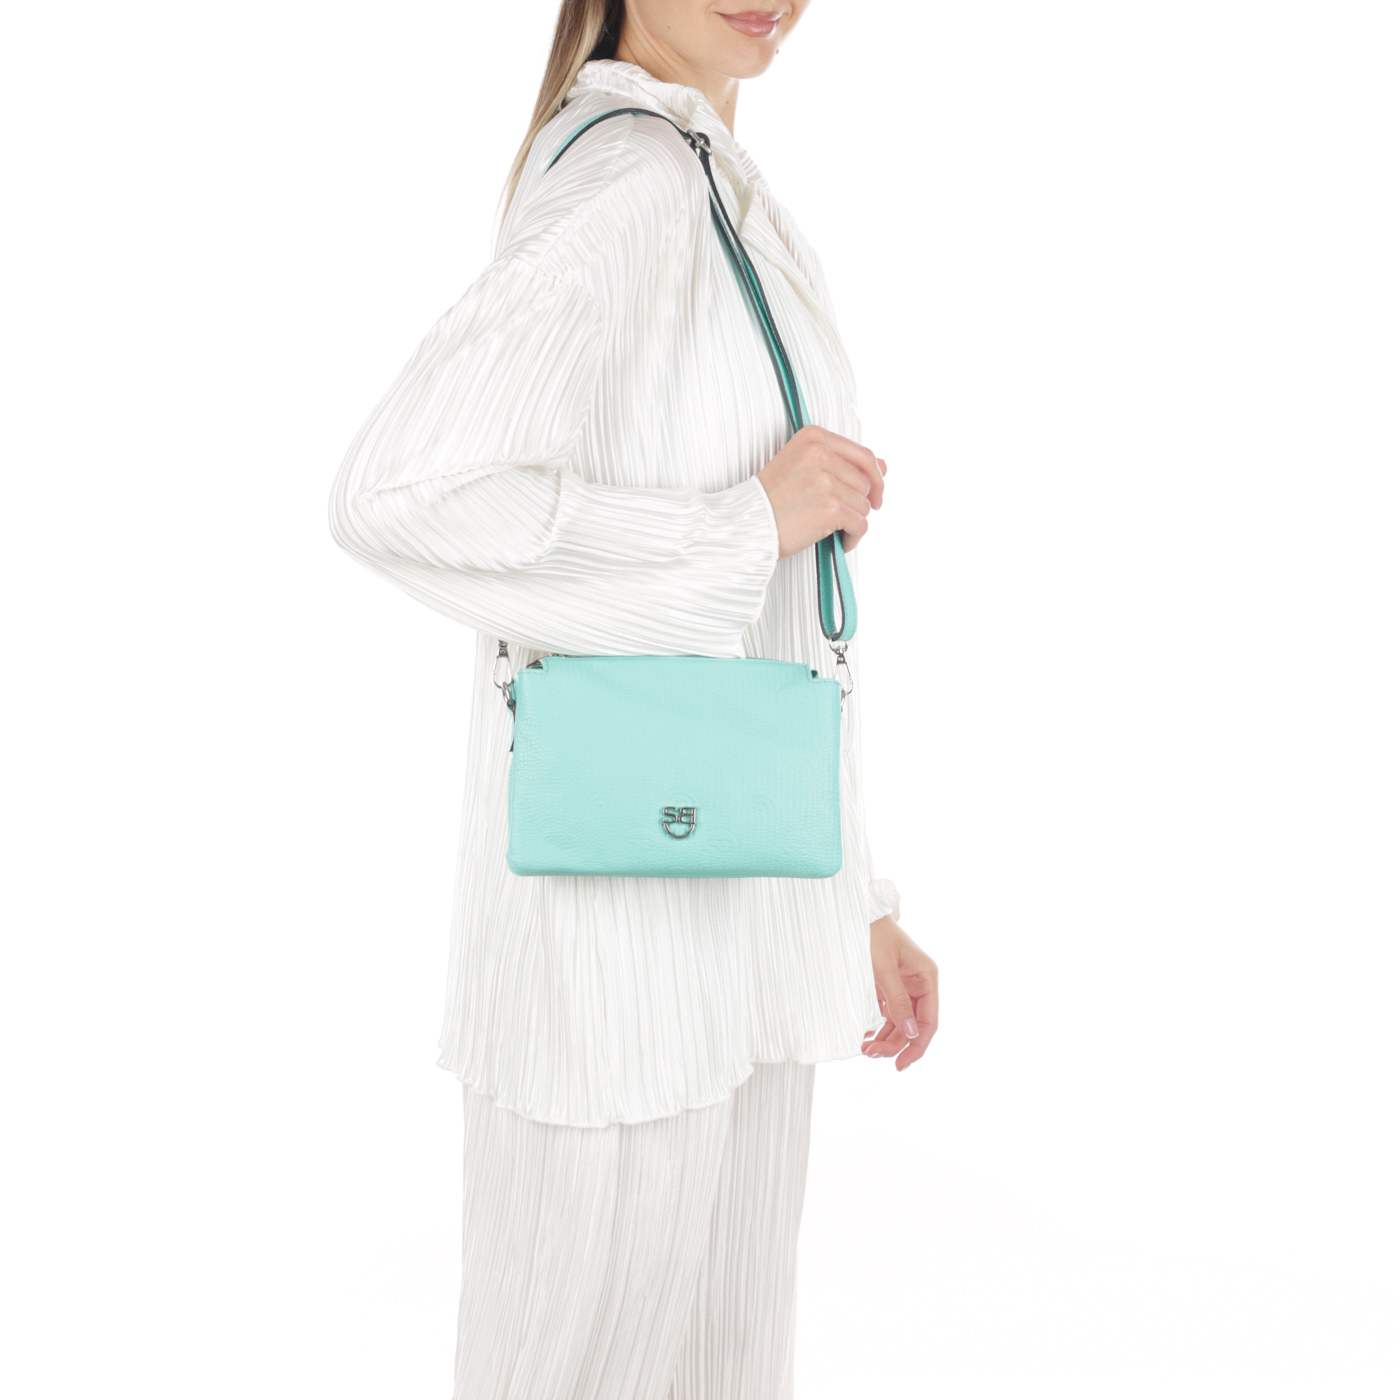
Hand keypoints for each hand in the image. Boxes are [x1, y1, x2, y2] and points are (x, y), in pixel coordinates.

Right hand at [756, 425, 886, 558]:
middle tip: (841, 517)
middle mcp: (820, 454)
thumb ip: (843, 462)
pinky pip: (860, 525)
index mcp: (814, 437)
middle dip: (857, 504)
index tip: (874, 494)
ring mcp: (826, 480)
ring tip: (830, 528)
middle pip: (865, 483)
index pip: (864, 455)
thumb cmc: (769, 501)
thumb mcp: (803, 468)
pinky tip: (839, 541)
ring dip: (852, 521)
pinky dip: (852, 538)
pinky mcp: (830, 507)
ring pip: (863, 505)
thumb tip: (883, 466)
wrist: (746, 525)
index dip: (874, 479)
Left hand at [861, 915, 938, 1070]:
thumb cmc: (872, 935)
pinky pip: (888, 1013)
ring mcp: (903, 986)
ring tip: (866, 1049)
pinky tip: (866, 1036)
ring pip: (900, 1022)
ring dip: (886, 1038)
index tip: (901, 1063)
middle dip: (895, 1043)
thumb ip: (898, 1001)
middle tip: (872, 1054)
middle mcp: (918, 984)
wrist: (856, 914)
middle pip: (913, 1025)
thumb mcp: (884, 969)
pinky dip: (878, 1026)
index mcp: (927, 977)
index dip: (917, 1045)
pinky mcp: (888, 986)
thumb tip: (910, 1032)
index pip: (929, 1021)